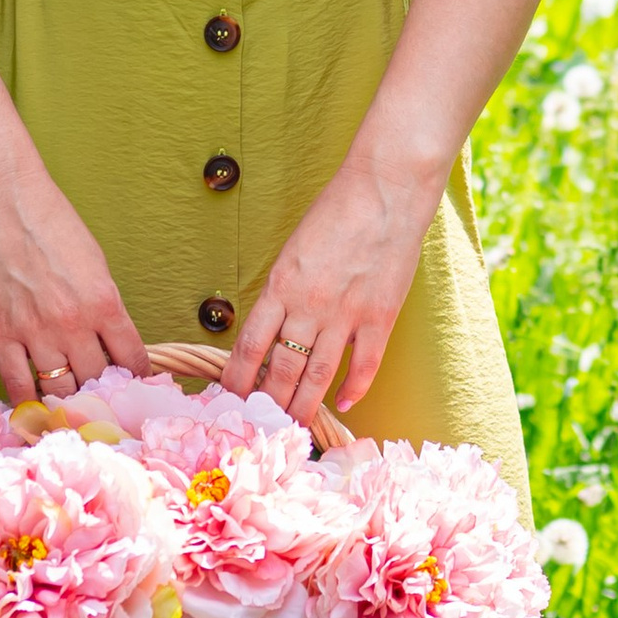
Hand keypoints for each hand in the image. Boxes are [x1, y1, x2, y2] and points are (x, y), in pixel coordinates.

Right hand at [0, 132, 148, 401]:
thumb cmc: (49, 222)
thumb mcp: (94, 261)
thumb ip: (104, 305)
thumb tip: (110, 340)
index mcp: (104, 302)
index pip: (132, 359)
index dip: (135, 376)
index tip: (132, 383)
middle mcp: (72, 324)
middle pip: (96, 380)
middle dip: (101, 389)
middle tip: (99, 394)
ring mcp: (33, 332)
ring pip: (59, 389)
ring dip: (67, 397)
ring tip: (69, 398)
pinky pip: (17, 385)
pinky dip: (28, 400)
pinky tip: (35, 403)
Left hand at [225, 145, 441, 423]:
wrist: (386, 190)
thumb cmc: (338, 210)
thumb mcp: (295, 248)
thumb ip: (284, 289)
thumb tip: (273, 326)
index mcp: (281, 285)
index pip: (250, 345)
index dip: (238, 378)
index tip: (231, 397)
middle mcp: (309, 305)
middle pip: (282, 368)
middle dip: (269, 403)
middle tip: (261, 426)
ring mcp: (346, 314)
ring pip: (319, 375)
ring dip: (304, 405)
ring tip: (295, 427)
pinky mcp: (380, 316)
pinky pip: (364, 365)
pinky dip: (354, 389)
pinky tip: (343, 403)